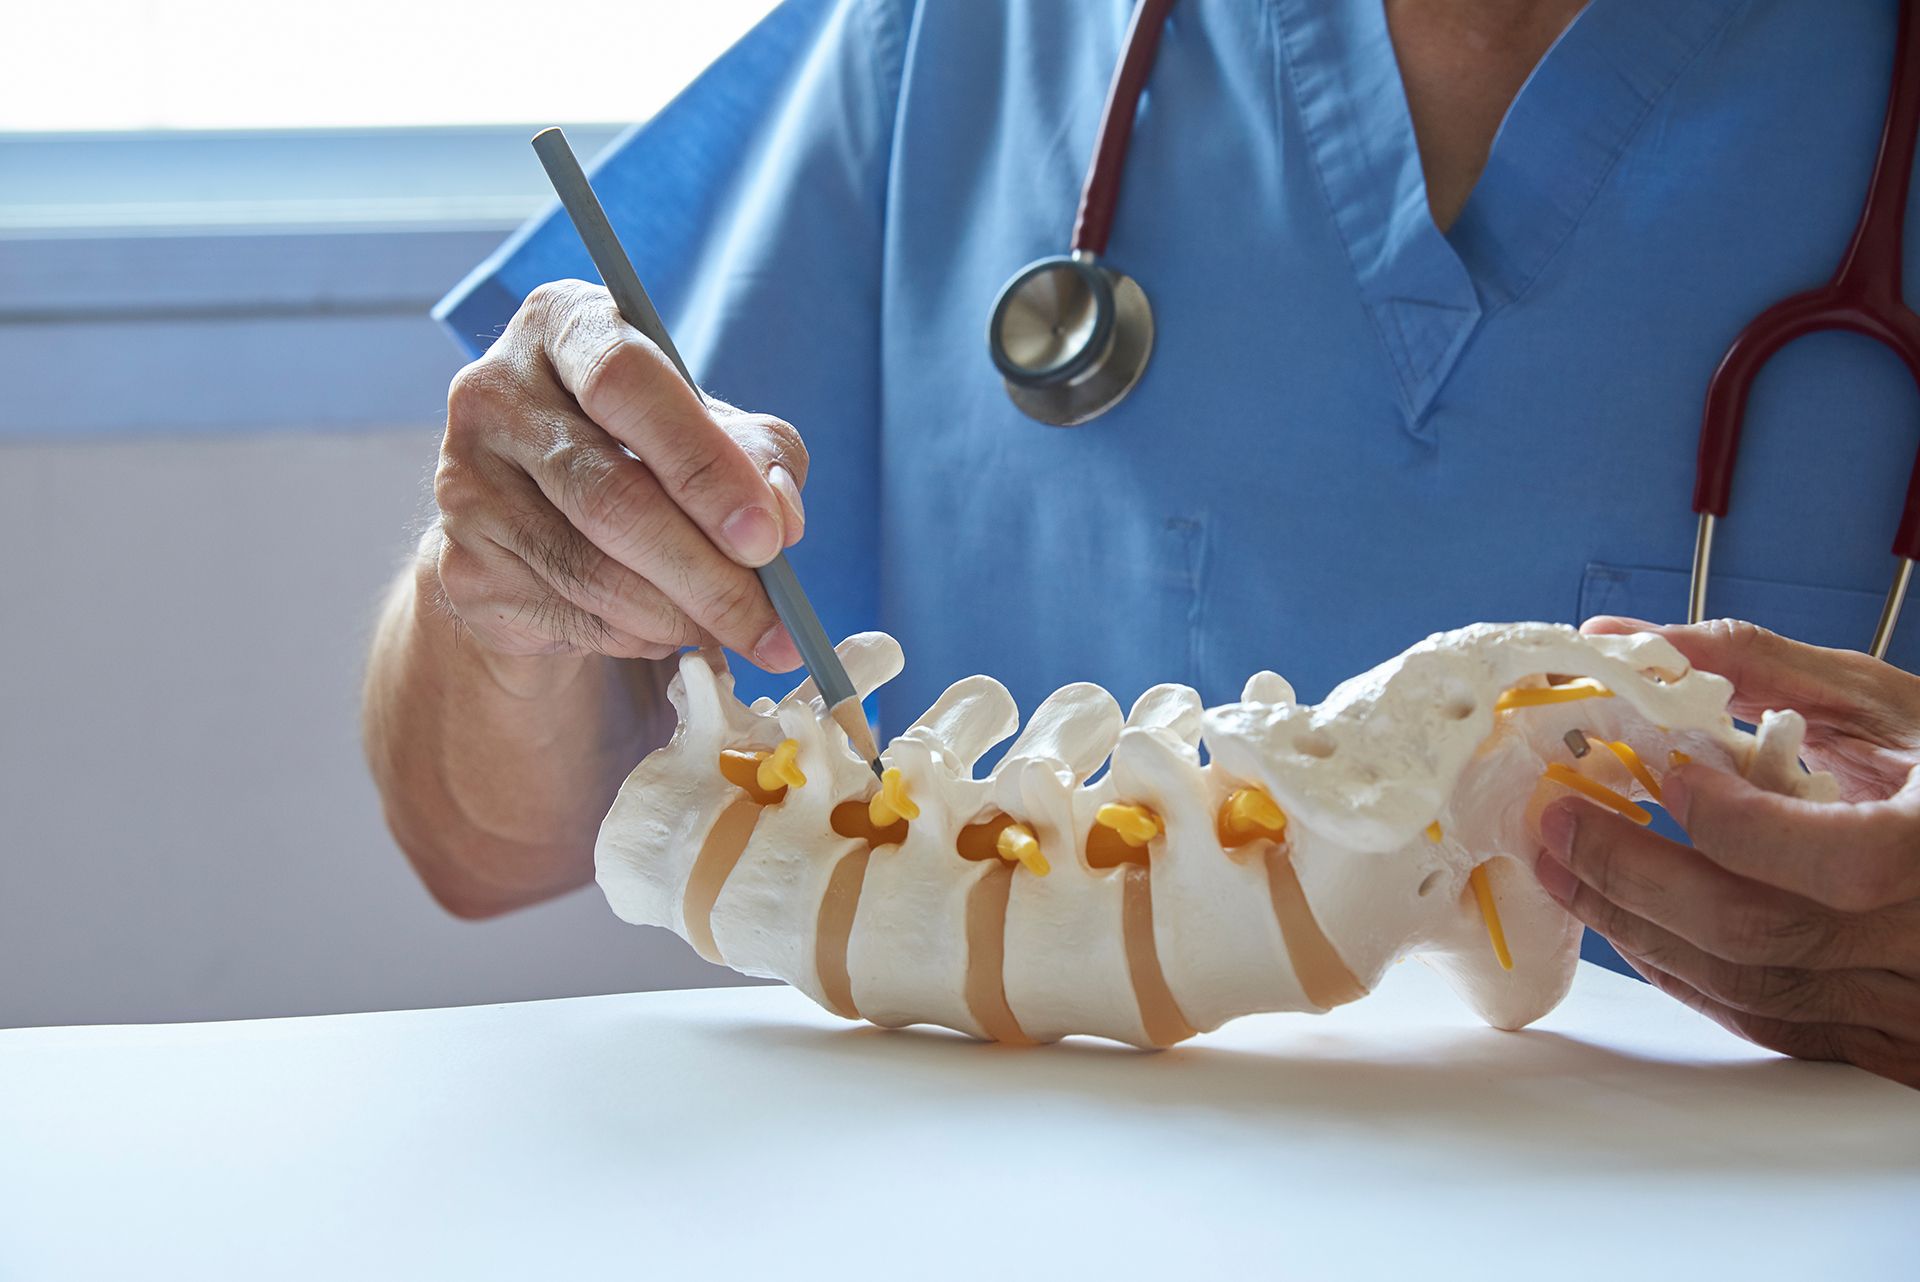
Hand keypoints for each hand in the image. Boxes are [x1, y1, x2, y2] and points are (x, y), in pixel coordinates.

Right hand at [430, 280, 807, 669]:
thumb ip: (759, 456)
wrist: (542, 517)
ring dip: (680, 616)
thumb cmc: (644, 452)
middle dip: (707, 572)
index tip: (765, 537)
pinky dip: (640, 636)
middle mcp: (493, 393)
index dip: (702, 465)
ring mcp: (464, 483)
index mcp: (562, 324)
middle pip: (610, 495)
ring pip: (592, 571)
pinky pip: (571, 616)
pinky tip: (668, 626)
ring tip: (734, 629)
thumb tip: (780, 518)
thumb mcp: (712, 429)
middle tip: (769, 620)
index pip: (624, 382)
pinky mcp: (462, 567)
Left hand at [1533, 618, 1919, 1088]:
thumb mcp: (1889, 708)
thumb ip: (1762, 667)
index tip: (1661, 775)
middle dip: (1633, 874)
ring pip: (1751, 986)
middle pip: (1758, 930)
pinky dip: (1687, 972)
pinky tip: (1632, 922)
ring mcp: (1909, 1007)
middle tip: (1555, 820)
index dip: (1726, 821)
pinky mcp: (1884, 1041)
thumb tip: (1634, 641)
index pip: (1827, 859)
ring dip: (1638, 926)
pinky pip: (1768, 1019)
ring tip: (1567, 866)